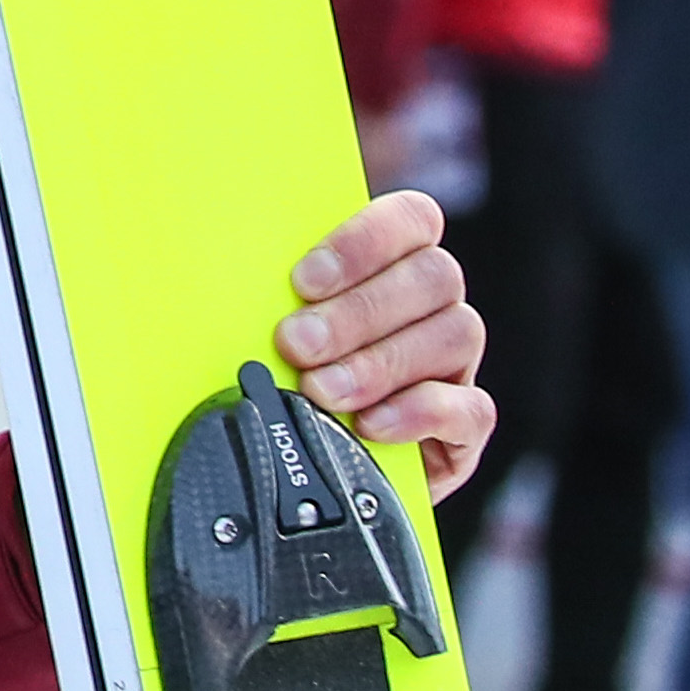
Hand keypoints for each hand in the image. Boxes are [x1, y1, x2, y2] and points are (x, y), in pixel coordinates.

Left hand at [277, 189, 492, 501]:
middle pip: (434, 276)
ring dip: (380, 362)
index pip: (411, 220)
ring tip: (321, 391)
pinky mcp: (464, 428)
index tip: (303, 280)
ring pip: (455, 334)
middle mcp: (431, 307)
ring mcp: (455, 364)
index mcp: (390, 264)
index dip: (364, 241)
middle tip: (296, 343)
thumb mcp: (263, 331)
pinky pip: (469, 409)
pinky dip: (418, 413)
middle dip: (358, 311)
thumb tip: (220, 273)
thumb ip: (263, 296)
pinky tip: (368, 426)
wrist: (305, 471)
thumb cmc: (279, 380)